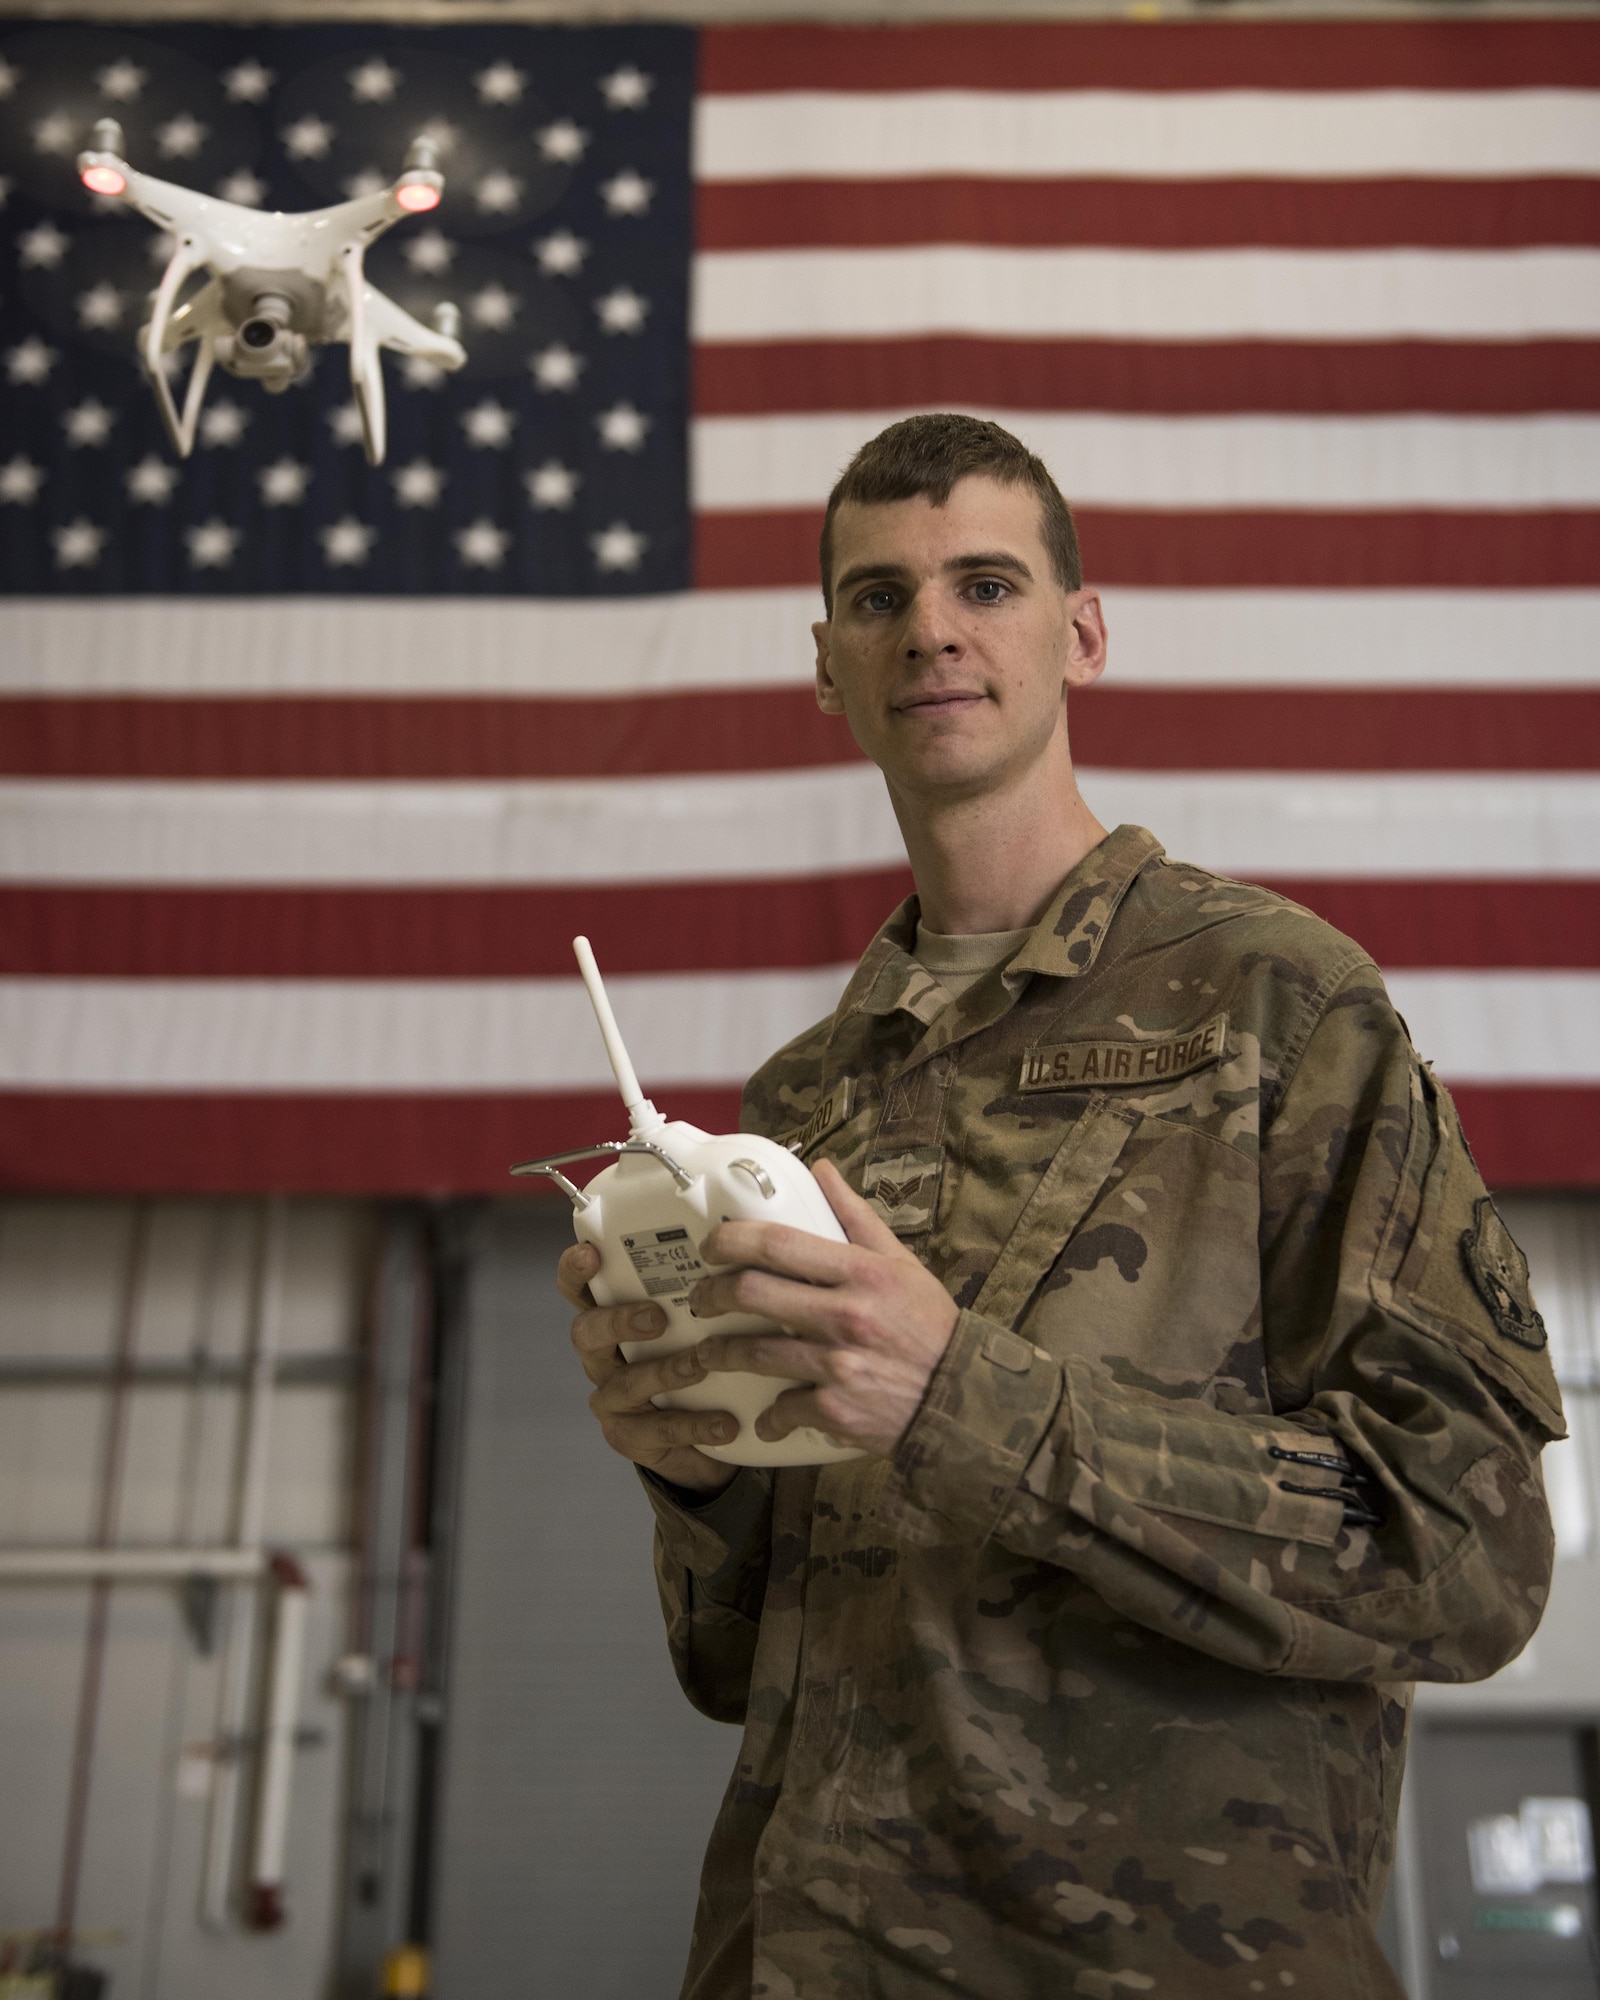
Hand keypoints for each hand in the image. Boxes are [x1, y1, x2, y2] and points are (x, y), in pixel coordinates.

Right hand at [558, 1241, 738, 1495]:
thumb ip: (702, 1287)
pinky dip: (693, 1425)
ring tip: (702, 1365)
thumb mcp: (698, 1320)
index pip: (579, 1288)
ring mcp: (612, 1399)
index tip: (592, 1252)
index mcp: (611, 1317)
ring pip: (625, 1383)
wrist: (708, 1433)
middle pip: (587, 1332)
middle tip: (656, 1317)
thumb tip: (738, 1240)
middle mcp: (603, 1356)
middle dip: (619, 1321)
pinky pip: (656, 1430)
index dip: (576, 1269)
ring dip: (665, 1371)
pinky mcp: (630, 1437)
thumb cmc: (701, 1356)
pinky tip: (725, 1423)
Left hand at [686, 1160, 958, 1458]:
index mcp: (860, 1272)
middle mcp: (846, 1314)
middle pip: (751, 1293)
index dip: (730, 1239)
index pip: (777, 1243)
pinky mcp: (836, 1409)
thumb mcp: (901, 1263)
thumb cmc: (930, 1326)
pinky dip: (770, 1414)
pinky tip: (766, 1413)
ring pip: (754, 1353)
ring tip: (710, 1352)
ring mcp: (838, 1364)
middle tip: (703, 1299)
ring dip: (720, 1353)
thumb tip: (822, 1169)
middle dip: (712, 1294)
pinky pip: (783, 1407)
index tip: (712, 1244)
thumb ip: (855, 1216)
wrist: (964, 1398)